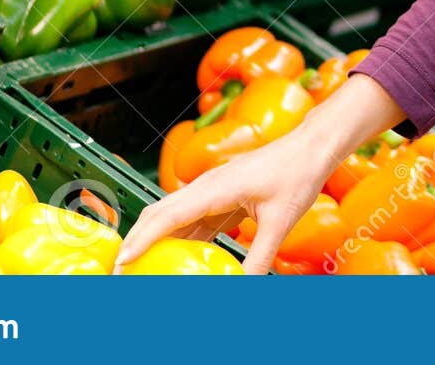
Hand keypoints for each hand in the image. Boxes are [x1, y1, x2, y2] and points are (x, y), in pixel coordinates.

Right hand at [114, 126, 332, 274]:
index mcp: (216, 187)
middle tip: (123, 270)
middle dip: (138, 239)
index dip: (143, 238)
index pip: (169, 214)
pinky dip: (180, 236)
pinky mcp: (221, 193)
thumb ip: (259, 257)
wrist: (311, 147)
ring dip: (156, 238)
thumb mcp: (280, 222)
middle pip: (161, 212)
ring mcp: (213, 188)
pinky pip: (192, 216)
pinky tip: (179, 256)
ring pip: (174, 214)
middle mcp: (207, 185)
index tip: (123, 260)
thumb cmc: (298, 174)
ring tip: (142, 267)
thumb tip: (244, 287)